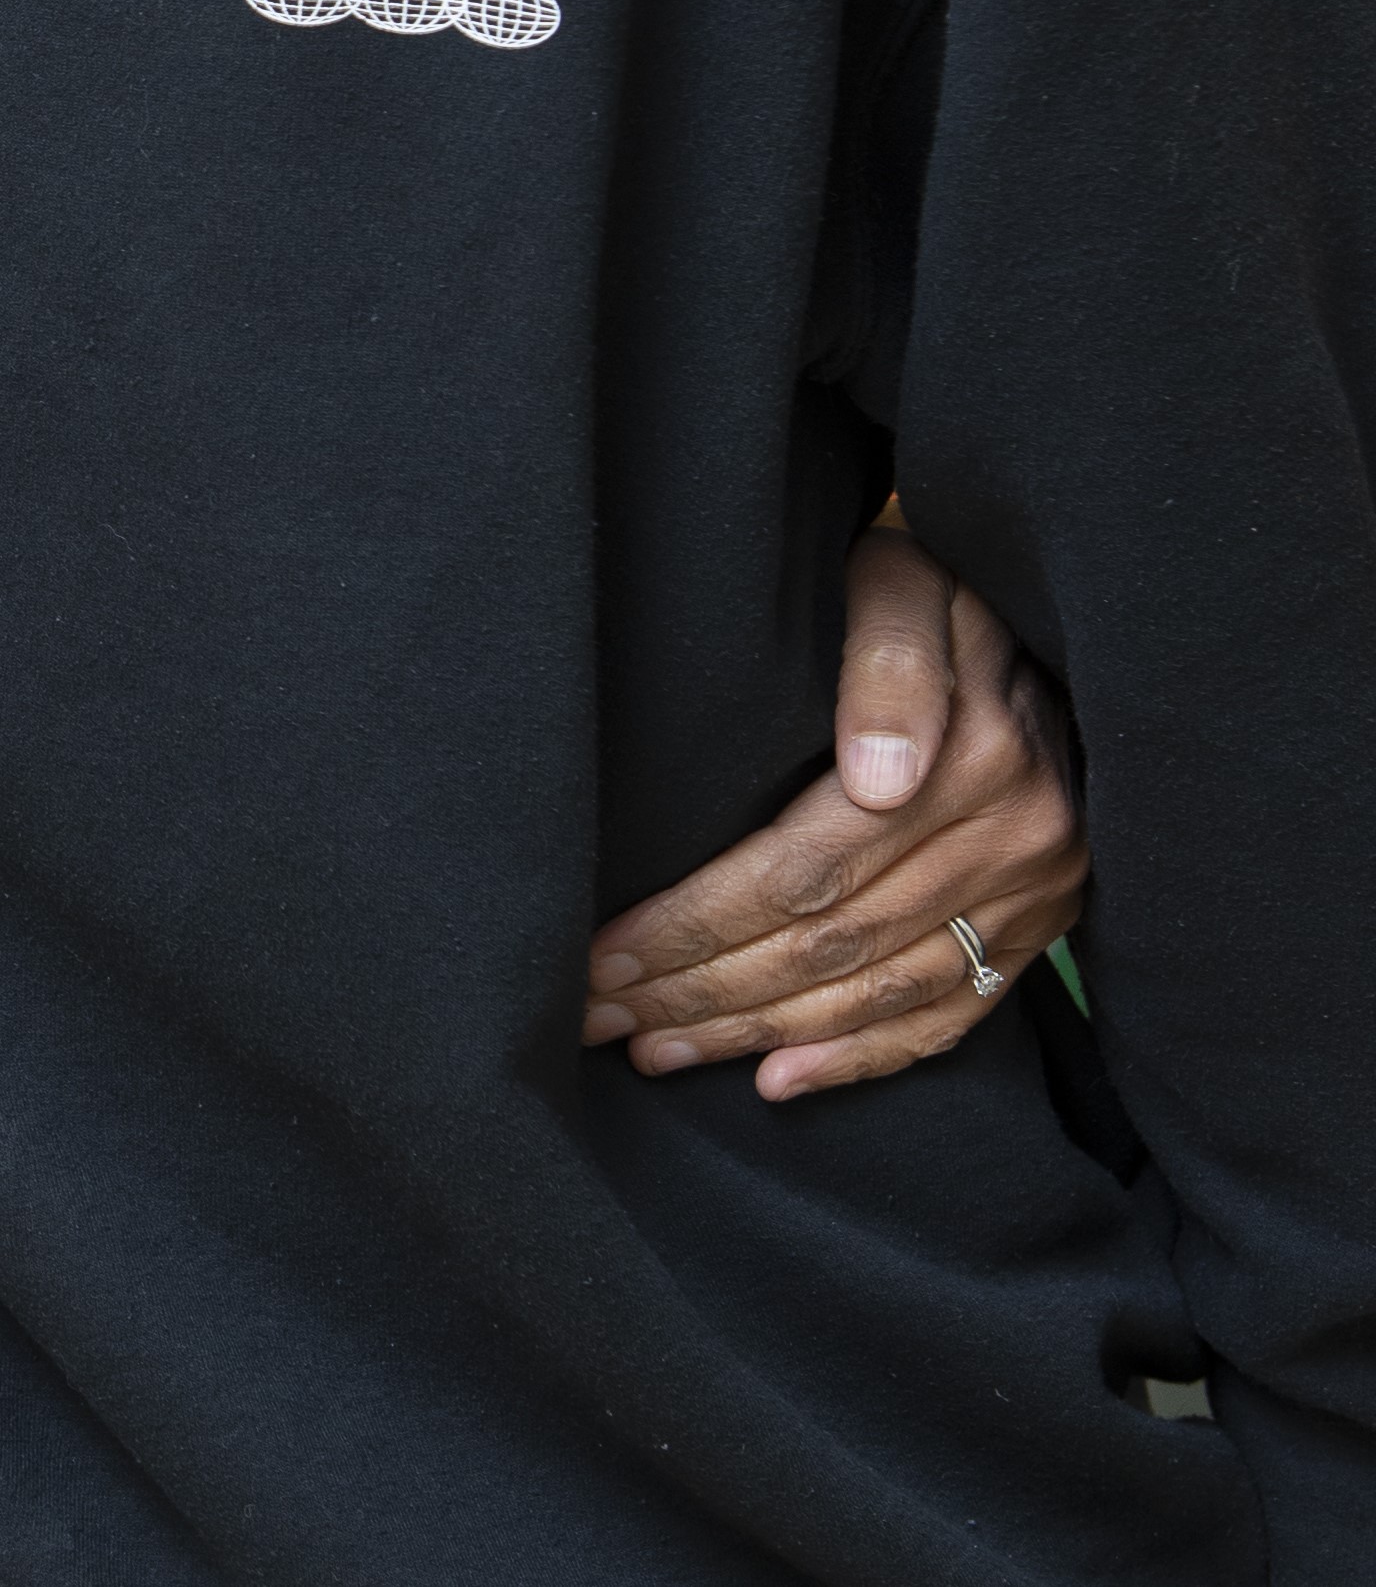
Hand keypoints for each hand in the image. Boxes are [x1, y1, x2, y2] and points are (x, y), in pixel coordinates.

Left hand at [580, 525, 1084, 1098]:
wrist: (1062, 617)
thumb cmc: (943, 582)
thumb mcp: (908, 584)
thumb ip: (889, 664)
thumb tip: (876, 776)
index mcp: (971, 762)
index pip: (800, 872)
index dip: (695, 922)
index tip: (605, 955)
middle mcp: (1010, 845)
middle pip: (827, 945)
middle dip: (701, 990)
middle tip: (601, 1017)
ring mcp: (1032, 897)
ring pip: (876, 993)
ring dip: (759, 1033)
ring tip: (658, 1050)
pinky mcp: (1042, 928)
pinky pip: (951, 1014)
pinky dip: (863, 1057)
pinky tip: (780, 1080)